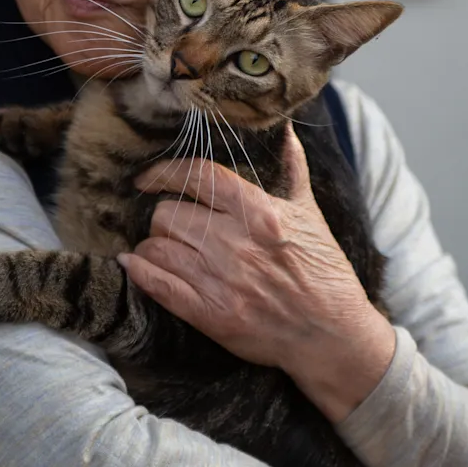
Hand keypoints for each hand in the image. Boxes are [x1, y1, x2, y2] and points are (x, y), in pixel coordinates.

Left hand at [120, 125, 397, 422]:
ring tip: (163, 246)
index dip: (164, 172)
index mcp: (260, 213)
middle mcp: (236, 243)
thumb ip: (293, 168)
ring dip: (153, 245)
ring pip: (157, 247)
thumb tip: (285, 132)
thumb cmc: (324, 271)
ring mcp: (221, 281)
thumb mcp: (312, 214)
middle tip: (170, 223)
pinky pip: (157, 285)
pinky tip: (135, 264)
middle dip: (163, 215)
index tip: (149, 177)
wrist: (332, 334)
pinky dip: (140, 271)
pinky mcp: (211, 315)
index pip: (197, 176)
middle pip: (167, 213)